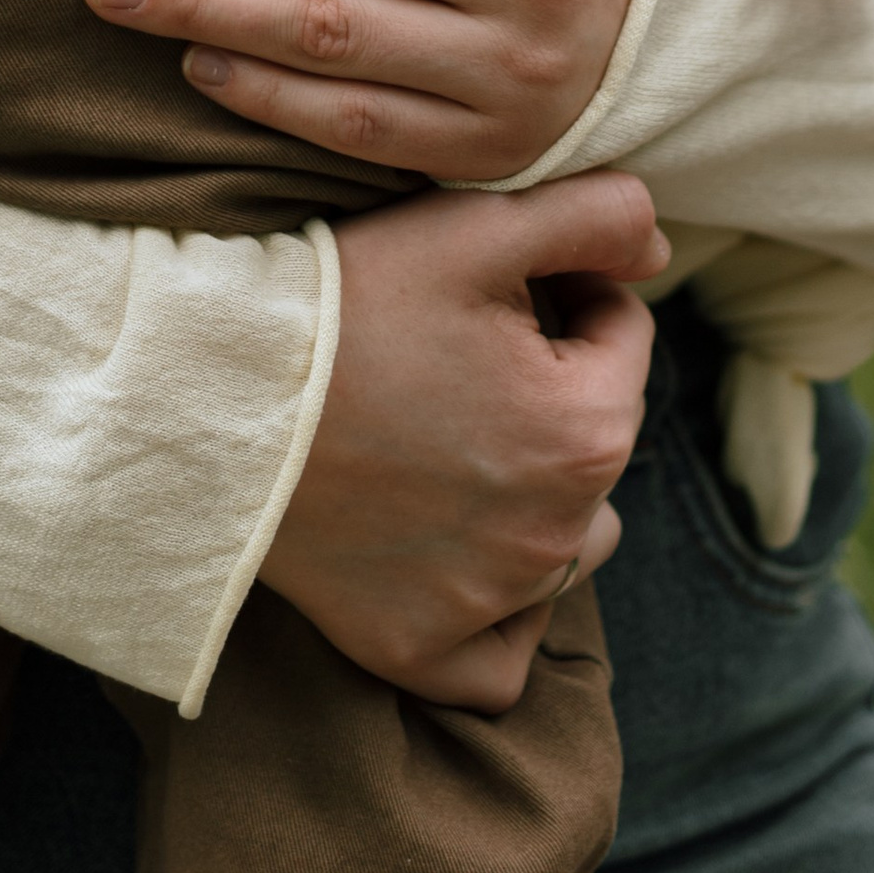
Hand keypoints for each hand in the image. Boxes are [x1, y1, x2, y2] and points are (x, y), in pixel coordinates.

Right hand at [260, 173, 664, 710]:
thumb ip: (593, 214)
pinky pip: (499, 658)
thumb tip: (660, 242)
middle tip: (455, 351)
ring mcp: (490, 604)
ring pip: (563, 546)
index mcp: (587, 429)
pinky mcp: (420, 650)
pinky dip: (496, 617)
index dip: (563, 291)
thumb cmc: (346, 302)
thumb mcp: (475, 227)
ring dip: (534, 496)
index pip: (622, 337)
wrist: (213, 393)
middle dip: (549, 389)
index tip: (490, 283)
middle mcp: (558, 534)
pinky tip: (456, 555)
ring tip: (449, 440)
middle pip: (593, 439)